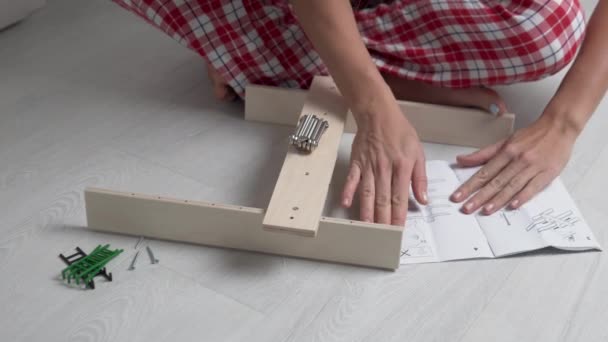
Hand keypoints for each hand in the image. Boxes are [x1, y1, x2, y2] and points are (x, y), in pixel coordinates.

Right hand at [341, 92, 427, 224]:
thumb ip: (420, 178)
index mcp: (402, 168)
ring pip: (368, 194)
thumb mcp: (418, 152)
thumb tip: (423, 199)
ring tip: (366, 228)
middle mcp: (385, 169)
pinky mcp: (357, 162)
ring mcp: (369, 166)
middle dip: (383, 220)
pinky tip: (346, 204)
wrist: (378, 113)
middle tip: (382, 237)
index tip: (398, 230)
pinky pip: (352, 179)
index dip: (399, 216)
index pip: (400, 197)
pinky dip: (348, 191)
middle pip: (383, 200)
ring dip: (366, 212)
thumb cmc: (400, 132)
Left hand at [450, 114, 578, 213]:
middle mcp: (518, 160)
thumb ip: (483, 154)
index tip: (458, 196)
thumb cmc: (531, 136)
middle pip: (496, 181)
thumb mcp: (505, 141)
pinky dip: (523, 197)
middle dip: (480, 196)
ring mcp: (533, 167)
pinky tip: (513, 205)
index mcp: (506, 152)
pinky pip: (533, 187)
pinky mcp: (547, 173)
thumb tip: (461, 159)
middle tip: (467, 208)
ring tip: (485, 210)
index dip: (470, 185)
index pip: (484, 172)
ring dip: (498, 199)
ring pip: (512, 186)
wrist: (559, 126)